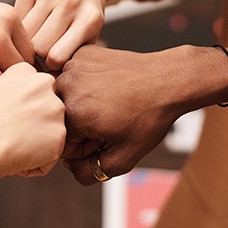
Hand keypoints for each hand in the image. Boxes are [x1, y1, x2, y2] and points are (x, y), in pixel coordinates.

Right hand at [0, 62, 65, 177]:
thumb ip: (16, 96)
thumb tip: (28, 114)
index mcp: (25, 70)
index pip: (34, 96)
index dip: (18, 114)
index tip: (2, 119)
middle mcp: (45, 83)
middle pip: (46, 113)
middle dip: (31, 128)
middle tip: (6, 133)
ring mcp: (55, 108)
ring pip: (50, 134)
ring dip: (34, 146)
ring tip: (10, 144)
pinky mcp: (60, 134)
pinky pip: (51, 157)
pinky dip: (35, 164)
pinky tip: (16, 156)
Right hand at [15, 0, 111, 70]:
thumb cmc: (84, 13)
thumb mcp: (89, 35)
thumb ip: (73, 58)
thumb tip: (48, 85)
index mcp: (89, 18)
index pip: (57, 57)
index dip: (51, 66)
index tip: (51, 64)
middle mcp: (71, 1)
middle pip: (39, 46)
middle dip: (38, 54)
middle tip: (40, 53)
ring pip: (25, 33)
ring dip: (26, 40)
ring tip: (34, 40)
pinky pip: (16, 16)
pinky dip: (19, 24)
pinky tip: (29, 23)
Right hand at [55, 45, 187, 184]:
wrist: (167, 80)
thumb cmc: (148, 118)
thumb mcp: (123, 159)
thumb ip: (88, 173)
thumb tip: (69, 166)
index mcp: (72, 115)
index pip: (62, 144)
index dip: (86, 147)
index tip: (106, 136)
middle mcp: (65, 87)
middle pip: (61, 120)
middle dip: (81, 125)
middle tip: (110, 118)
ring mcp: (72, 66)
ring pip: (65, 98)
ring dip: (81, 103)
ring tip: (110, 101)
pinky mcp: (80, 53)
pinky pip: (73, 77)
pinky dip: (86, 83)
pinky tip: (108, 85)